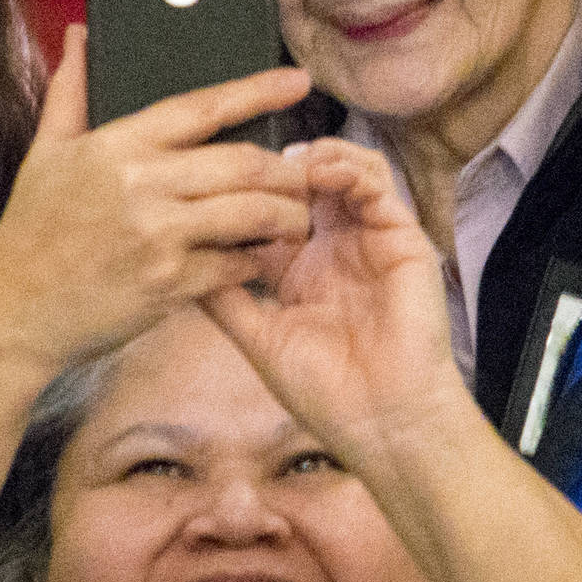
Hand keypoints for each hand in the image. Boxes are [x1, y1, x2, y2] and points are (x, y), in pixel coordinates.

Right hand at [0, 25, 313, 376]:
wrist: (14, 314)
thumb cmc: (29, 234)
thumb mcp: (44, 154)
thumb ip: (70, 92)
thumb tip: (81, 35)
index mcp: (117, 146)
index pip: (203, 107)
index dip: (258, 92)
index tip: (297, 83)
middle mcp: (142, 185)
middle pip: (244, 162)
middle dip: (288, 169)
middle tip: (307, 175)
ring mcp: (159, 236)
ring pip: (252, 213)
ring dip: (286, 216)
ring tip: (296, 218)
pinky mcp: (169, 285)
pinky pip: (235, 265)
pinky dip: (254, 261)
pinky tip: (257, 259)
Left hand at [205, 139, 469, 476]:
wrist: (383, 423)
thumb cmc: (328, 395)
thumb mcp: (260, 340)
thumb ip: (224, 298)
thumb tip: (178, 262)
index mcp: (299, 272)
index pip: (267, 213)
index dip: (242, 194)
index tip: (210, 185)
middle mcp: (335, 250)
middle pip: (304, 185)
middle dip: (275, 169)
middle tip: (248, 165)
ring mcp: (369, 241)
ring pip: (343, 172)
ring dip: (315, 158)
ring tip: (288, 162)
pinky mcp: (403, 239)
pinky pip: (378, 185)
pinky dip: (349, 168)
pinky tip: (322, 171)